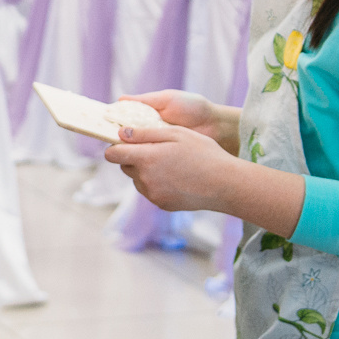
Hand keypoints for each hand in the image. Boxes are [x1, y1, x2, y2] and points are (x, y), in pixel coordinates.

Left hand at [103, 121, 240, 215]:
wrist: (225, 184)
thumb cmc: (203, 153)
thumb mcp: (176, 134)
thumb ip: (145, 133)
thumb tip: (121, 133)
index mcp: (146, 158)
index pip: (113, 155)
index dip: (115, 147)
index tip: (123, 142)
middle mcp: (145, 179)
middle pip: (125, 166)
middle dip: (134, 157)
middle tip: (157, 151)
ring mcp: (153, 194)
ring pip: (137, 179)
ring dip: (146, 171)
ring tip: (171, 164)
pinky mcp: (161, 204)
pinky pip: (150, 191)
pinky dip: (157, 183)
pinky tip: (176, 178)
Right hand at [122, 88, 236, 152]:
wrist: (216, 126)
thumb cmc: (193, 108)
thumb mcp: (168, 99)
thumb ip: (145, 100)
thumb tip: (119, 99)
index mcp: (146, 118)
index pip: (123, 123)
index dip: (112, 125)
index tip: (100, 125)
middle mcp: (148, 134)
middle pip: (124, 140)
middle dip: (118, 141)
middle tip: (113, 141)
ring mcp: (156, 148)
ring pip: (134, 152)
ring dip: (130, 151)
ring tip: (126, 149)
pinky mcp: (164, 160)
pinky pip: (148, 162)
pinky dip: (143, 161)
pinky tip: (139, 159)